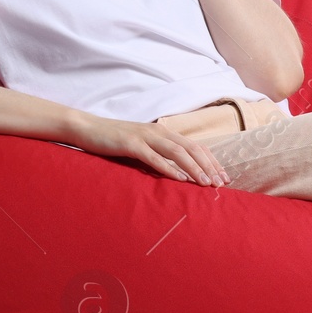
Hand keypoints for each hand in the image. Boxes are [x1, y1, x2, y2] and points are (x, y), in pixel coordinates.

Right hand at [65, 114, 229, 186]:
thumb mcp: (142, 147)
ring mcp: (145, 137)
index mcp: (163, 133)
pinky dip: (168, 168)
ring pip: (177, 152)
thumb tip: (178, 172)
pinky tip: (180, 178)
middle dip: (209, 166)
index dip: (211, 161)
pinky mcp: (131, 144)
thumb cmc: (115, 141)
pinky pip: (154, 157)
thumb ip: (159, 155)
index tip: (224, 177)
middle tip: (222, 183)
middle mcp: (158, 132)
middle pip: (191, 148)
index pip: (195, 146)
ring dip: (194, 168)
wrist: (87, 128)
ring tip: (206, 183)